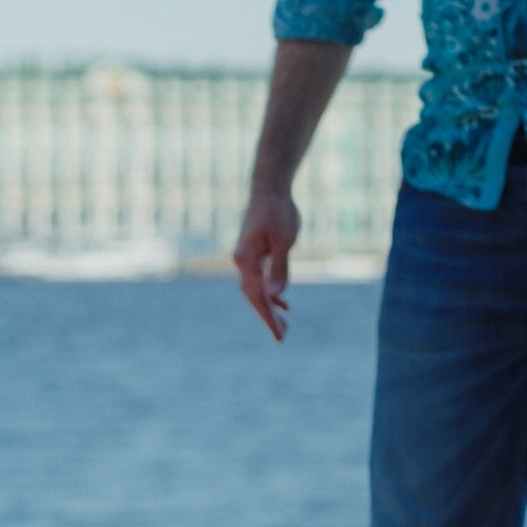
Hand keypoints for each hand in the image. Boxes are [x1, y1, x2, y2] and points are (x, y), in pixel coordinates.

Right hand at [233, 191, 298, 339]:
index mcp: (246, 260)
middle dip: (267, 317)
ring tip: (284, 326)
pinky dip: (271, 293)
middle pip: (253, 297)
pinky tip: (283, 304)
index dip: (267, 317)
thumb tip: (275, 296)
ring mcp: (246, 259)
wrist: (269, 188)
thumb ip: (279, 269)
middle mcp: (242, 262)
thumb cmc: (278, 211)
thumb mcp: (285, 240)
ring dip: (269, 308)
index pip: (257, 295)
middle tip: (282, 337)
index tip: (278, 335)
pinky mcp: (254, 255)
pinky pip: (260, 280)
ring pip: (256, 290)